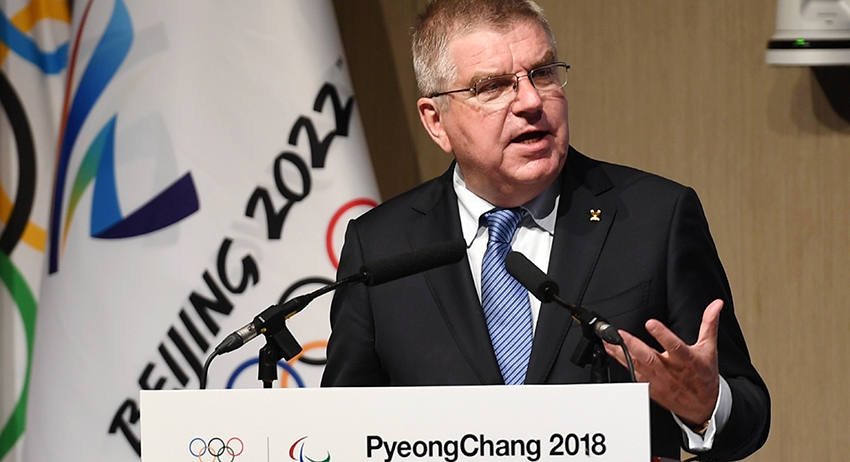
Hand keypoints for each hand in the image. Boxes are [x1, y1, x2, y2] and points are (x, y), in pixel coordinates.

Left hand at [604, 299, 722, 426]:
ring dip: (621, 353)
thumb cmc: (704, 374)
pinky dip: (621, 362)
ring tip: (608, 340)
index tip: (651, 323)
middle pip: (649, 357)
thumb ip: (709, 324)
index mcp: (685, 359)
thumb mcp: (709, 348)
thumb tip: (715, 305)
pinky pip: (632, 374)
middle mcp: (669, 370)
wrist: (703, 405)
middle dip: (633, 345)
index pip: (674, 346)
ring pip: (636, 365)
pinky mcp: (649, 387)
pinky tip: (611, 352)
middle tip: (619, 334)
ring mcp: (658, 379)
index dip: (662, 335)